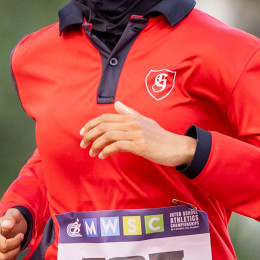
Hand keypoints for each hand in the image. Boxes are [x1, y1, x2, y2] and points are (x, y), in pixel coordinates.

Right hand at [0, 208, 25, 259]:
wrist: (7, 230)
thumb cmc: (11, 222)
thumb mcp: (14, 216)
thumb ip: (11, 218)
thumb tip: (6, 226)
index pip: (4, 246)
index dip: (16, 243)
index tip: (20, 236)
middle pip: (2, 257)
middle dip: (14, 252)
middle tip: (18, 245)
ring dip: (11, 259)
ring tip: (13, 250)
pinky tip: (9, 257)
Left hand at [79, 101, 195, 166]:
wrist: (177, 147)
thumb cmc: (160, 136)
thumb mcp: (145, 121)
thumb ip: (130, 113)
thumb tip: (117, 104)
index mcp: (131, 117)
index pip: (105, 117)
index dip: (91, 124)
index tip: (82, 132)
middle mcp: (132, 123)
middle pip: (103, 125)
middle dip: (89, 135)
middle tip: (82, 144)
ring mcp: (136, 134)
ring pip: (108, 136)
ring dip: (95, 145)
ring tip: (91, 153)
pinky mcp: (140, 145)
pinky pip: (117, 146)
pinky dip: (107, 151)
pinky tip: (102, 156)